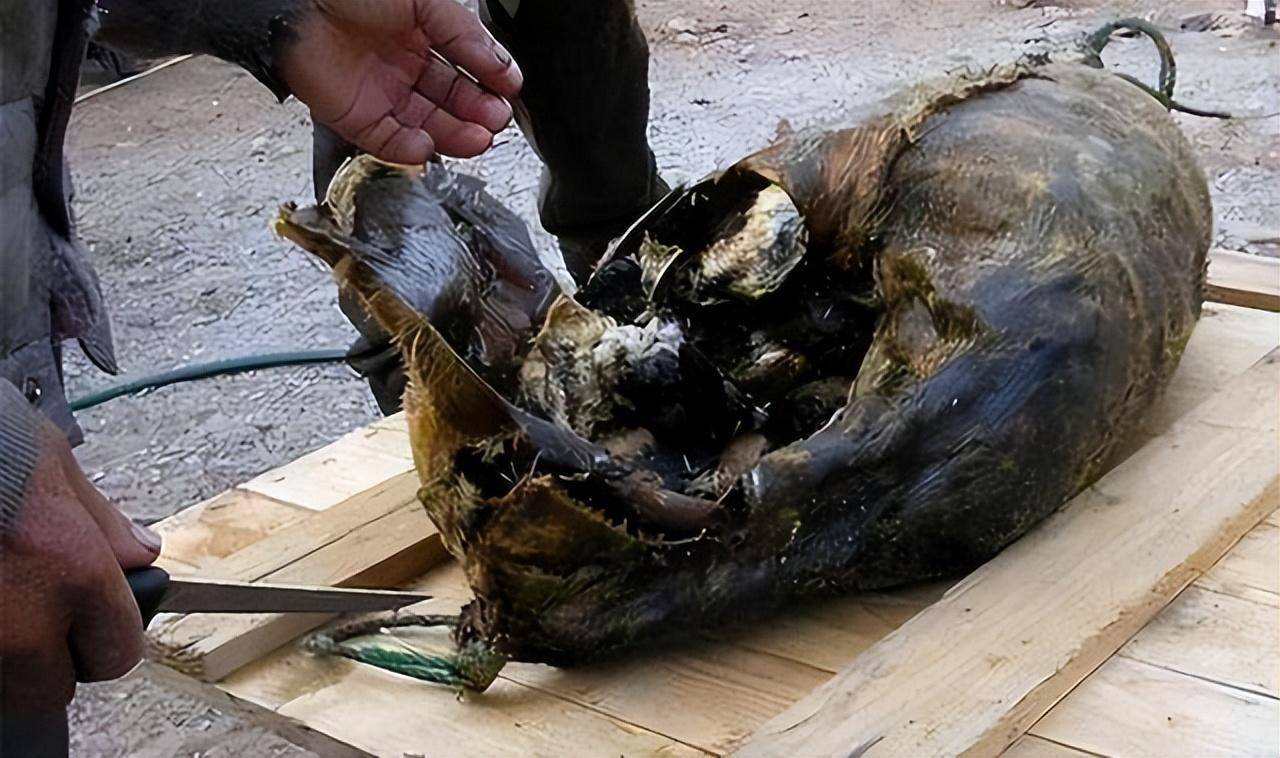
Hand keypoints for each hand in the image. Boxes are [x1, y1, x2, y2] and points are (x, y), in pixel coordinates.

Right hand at [0, 417, 160, 713]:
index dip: (109, 635)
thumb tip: (141, 554)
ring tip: (2, 602)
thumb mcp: (53, 461)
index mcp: (71, 572)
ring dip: (6, 659)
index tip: (97, 621)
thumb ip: (101, 520)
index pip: (117, 651)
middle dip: (52, 657)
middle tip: (39, 616)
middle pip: (53, 687)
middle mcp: (19, 624)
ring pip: (4, 687)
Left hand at [281, 0, 522, 164]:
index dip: (488, 79)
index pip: (463, 66)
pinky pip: (388, 142)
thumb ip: (463, 34)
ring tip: (479, 139)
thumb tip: (500, 63)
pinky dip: (409, 149)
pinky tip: (429, 146)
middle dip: (477, 112)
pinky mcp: (355, 117)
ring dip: (454, 136)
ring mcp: (379, 94)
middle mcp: (400, 66)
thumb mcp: (423, 0)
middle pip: (449, 101)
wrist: (296, 5)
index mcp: (418, 34)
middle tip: (497, 119)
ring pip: (425, 126)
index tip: (509, 89)